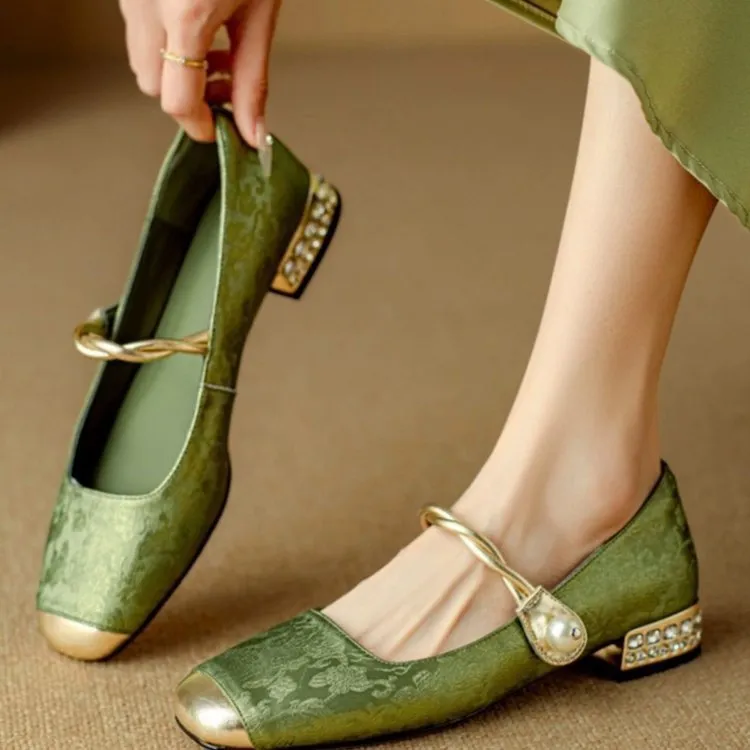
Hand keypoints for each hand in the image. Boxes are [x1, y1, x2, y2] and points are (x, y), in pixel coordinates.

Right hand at [119, 0, 280, 144]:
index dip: (202, 126)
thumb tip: (252, 133)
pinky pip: (138, 33)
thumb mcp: (260, 13)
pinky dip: (164, 45)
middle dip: (188, 99)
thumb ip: (252, 80)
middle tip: (225, 88)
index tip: (222, 130)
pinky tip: (196, 31)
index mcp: (186, 15)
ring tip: (215, 55)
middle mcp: (147, 5)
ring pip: (141, 62)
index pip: (179, 101)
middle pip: (153, 88)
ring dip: (175, 74)